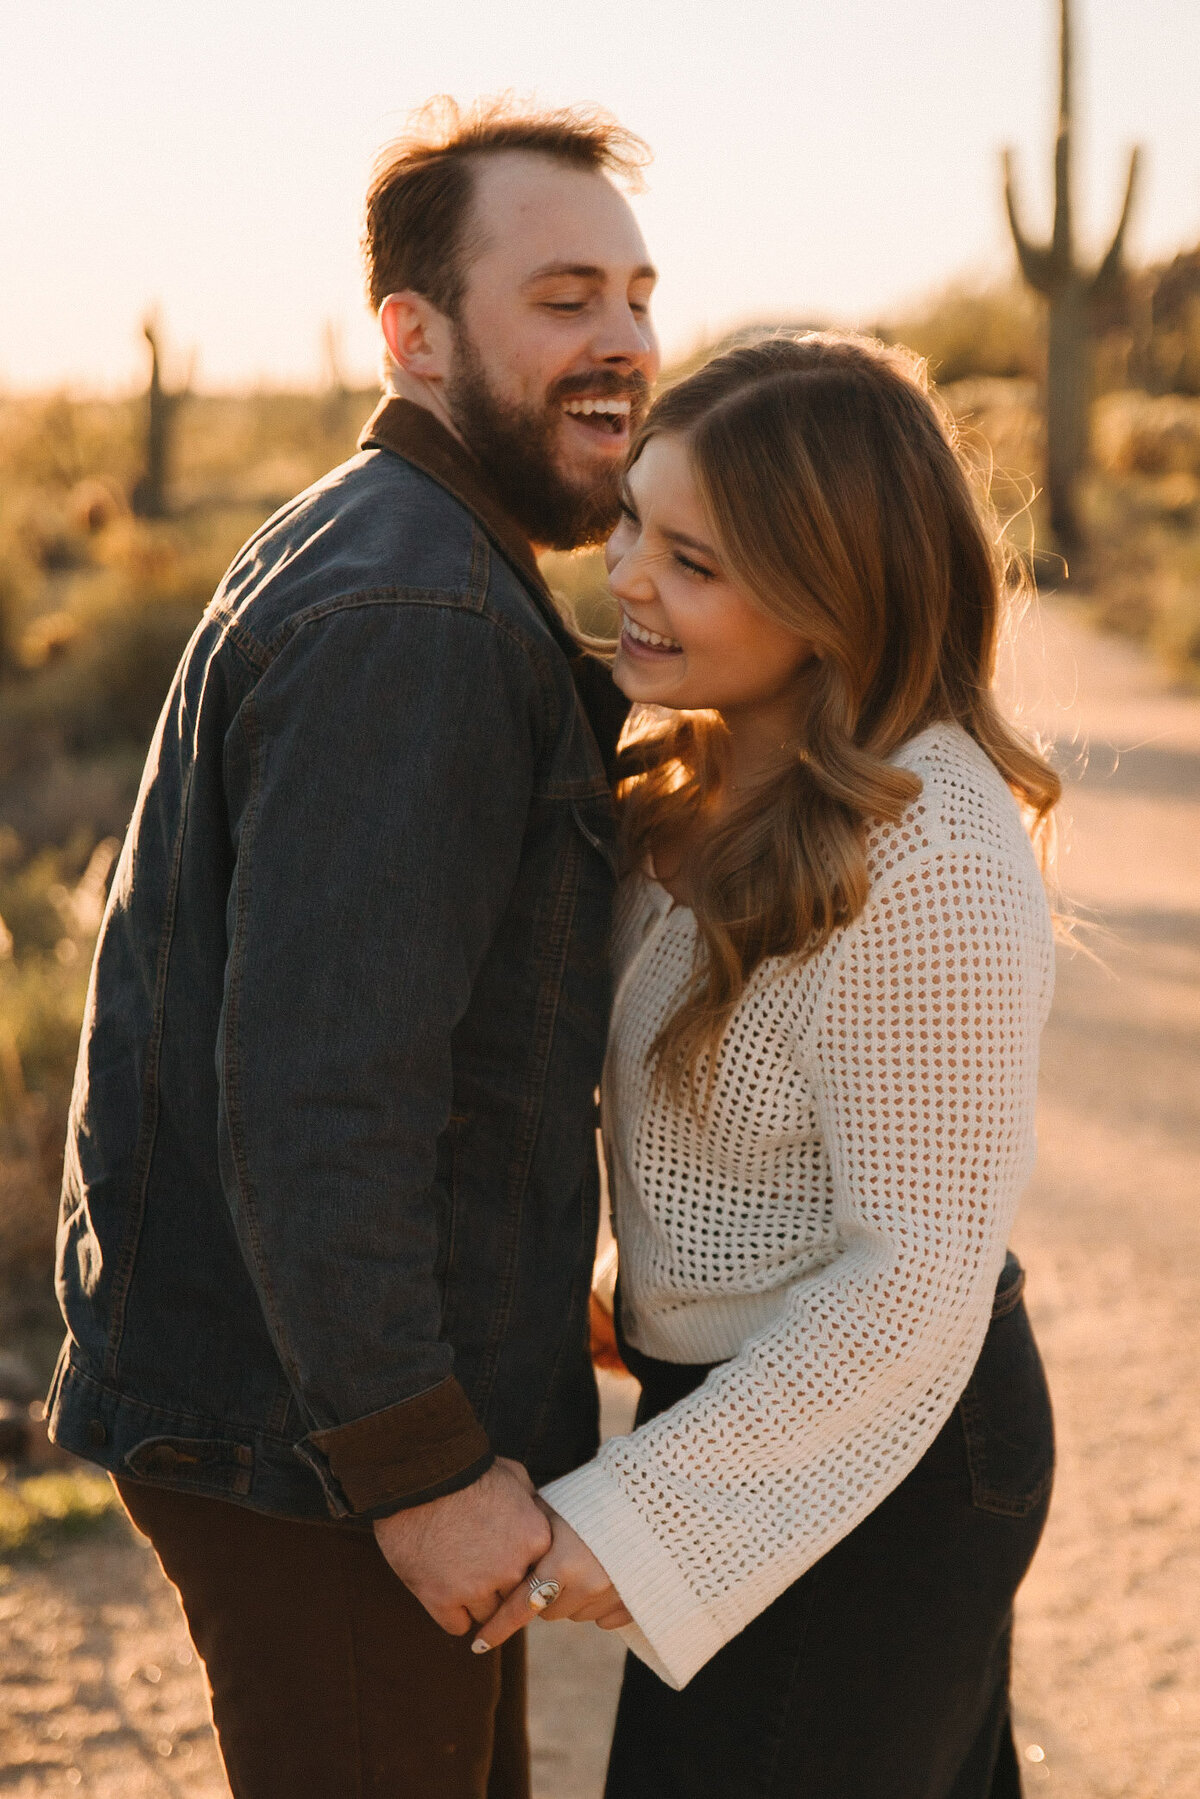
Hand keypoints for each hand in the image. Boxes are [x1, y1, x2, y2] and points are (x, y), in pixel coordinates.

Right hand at [373, 1457, 550, 1635]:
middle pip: (515, 1598)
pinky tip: (443, 1591)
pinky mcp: (442, 1600)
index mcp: (535, 1540)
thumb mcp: (513, 1475)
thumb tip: (537, 1515)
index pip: (540, 1574)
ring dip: (475, 1601)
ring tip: (458, 1575)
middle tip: (480, 1566)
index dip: (521, 1567)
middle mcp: (512, 1570)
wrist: (419, 1476)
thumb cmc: (466, 1470)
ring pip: (487, 1616)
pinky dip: (451, 1613)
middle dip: (500, 1585)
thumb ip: (531, 1503)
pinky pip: (457, 1625)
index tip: (506, 1559)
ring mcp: (477, 1588)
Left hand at [470, 1505, 631, 1653]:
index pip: (521, 1605)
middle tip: (554, 1565)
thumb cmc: (598, 1497)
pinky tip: (607, 1574)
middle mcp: (588, 1584)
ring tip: (585, 1563)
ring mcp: (613, 1596)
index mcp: (564, 1561)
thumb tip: (496, 1540)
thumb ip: (529, 1528)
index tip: (477, 1645)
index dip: (497, 1627)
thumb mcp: (558, 1508)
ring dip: (572, 1598)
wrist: (655, 1499)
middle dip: (546, 1594)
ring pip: (576, 1615)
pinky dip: (599, 1603)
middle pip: (549, 1612)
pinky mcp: (635, 1604)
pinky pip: (605, 1619)